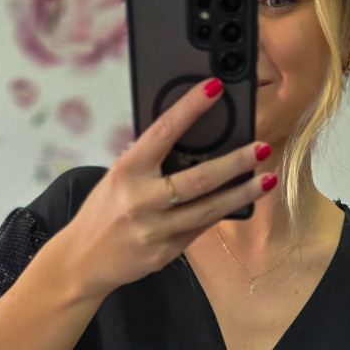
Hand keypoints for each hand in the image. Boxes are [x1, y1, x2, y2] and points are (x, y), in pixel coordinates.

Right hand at [58, 77, 274, 301]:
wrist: (83, 261)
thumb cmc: (102, 213)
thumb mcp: (118, 178)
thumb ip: (150, 163)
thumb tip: (190, 142)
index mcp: (127, 172)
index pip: (163, 132)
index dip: (190, 107)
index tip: (214, 88)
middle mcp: (141, 200)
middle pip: (198, 179)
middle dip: (234, 163)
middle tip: (261, 148)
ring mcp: (155, 230)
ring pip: (208, 209)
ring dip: (242, 193)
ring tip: (267, 179)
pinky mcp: (166, 252)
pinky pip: (200, 229)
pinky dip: (221, 213)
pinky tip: (241, 200)